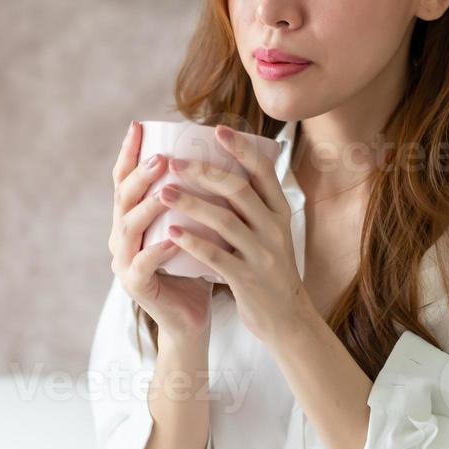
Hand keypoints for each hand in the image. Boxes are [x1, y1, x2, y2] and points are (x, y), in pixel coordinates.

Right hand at [109, 121, 212, 338]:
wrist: (192, 318)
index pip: (124, 180)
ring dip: (147, 207)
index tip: (138, 126)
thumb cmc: (196, 267)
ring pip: (128, 228)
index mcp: (131, 219)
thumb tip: (216, 152)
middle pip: (123, 198)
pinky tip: (174, 237)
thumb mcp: (193, 226)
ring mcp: (124, 262)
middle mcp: (120, 237)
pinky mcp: (135, 286)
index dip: (128, 153)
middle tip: (162, 157)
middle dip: (140, 175)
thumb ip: (194, 197)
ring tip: (167, 190)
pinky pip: (143, 264)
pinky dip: (157, 249)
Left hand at [158, 124, 316, 343]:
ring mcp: (262, 254)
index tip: (217, 129)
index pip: (263, 171)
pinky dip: (194, 242)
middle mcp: (273, 228)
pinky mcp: (248, 279)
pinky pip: (217, 256)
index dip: (241, 148)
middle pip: (238, 190)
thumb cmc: (268, 269)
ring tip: (163, 191)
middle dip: (204, 172)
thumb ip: (253, 204)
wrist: (286, 319)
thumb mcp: (270, 232)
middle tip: (173, 161)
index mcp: (279, 211)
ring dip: (191, 203)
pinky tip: (172, 232)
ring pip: (225, 220)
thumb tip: (224, 168)